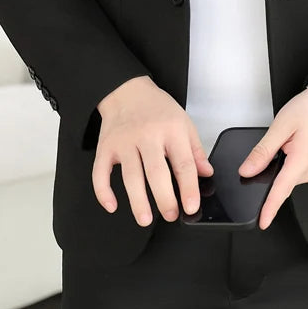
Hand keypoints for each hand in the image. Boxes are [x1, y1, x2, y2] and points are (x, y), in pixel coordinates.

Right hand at [91, 75, 213, 225]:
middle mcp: (147, 135)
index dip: (188, 188)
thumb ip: (195, 149)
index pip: (183, 163)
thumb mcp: (183, 121)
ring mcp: (124, 142)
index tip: (191, 206)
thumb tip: (206, 173)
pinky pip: (101, 172)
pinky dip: (103, 191)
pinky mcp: (106, 147)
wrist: (127, 90)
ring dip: (138, 201)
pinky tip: (112, 205)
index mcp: (170, 130)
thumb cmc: (157, 108)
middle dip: (164, 199)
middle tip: (171, 216)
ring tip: (145, 219)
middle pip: (156, 172)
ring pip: (130, 176)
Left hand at [237, 85, 307, 228]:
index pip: (281, 190)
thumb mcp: (281, 126)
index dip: (270, 208)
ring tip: (277, 144)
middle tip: (260, 158)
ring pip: (285, 179)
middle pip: (281, 185)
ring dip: (274, 172)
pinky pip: (290, 173)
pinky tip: (281, 151)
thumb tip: (248, 170)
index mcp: (302, 160)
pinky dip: (281, 168)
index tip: (262, 223)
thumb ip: (263, 150)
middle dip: (266, 182)